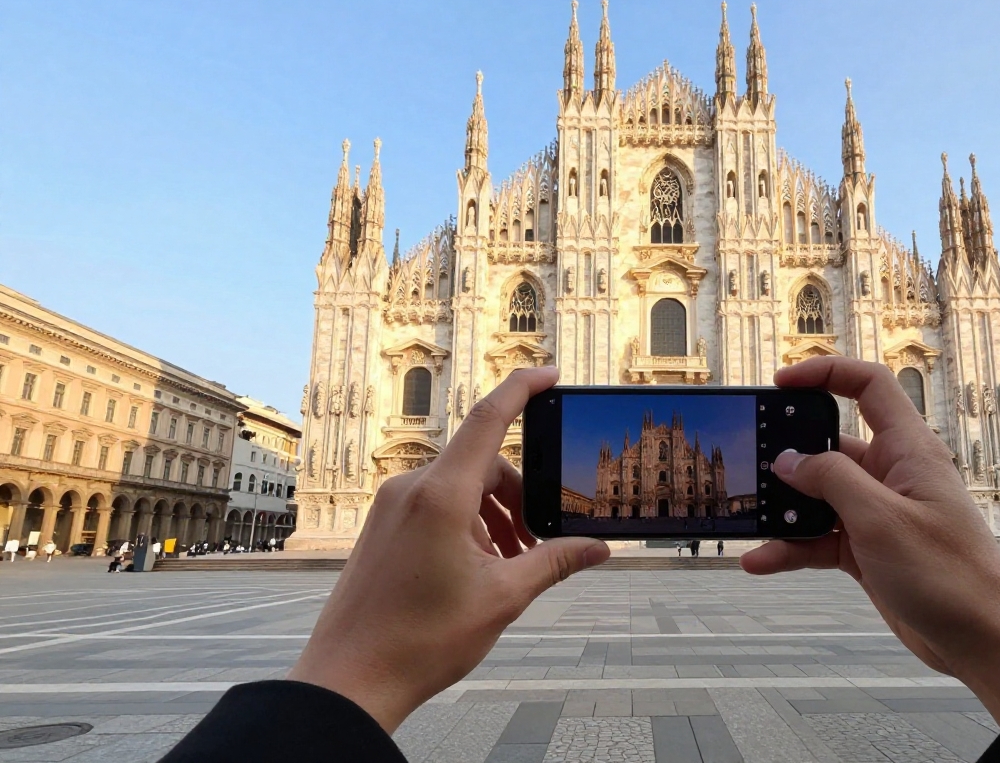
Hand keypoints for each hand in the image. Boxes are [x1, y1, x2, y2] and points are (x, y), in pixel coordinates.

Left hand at [288, 367, 609, 731]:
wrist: (349, 679)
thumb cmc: (418, 641)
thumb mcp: (502, 598)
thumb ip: (554, 562)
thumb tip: (597, 548)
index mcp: (441, 496)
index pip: (489, 420)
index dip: (522, 389)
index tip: (549, 374)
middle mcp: (411, 489)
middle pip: (483, 465)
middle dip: (518, 498)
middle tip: (539, 545)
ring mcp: (391, 506)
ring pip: (460, 488)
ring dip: (493, 516)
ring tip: (509, 566)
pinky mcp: (382, 525)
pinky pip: (435, 505)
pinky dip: (466, 524)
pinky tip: (477, 569)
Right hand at [741, 357, 999, 727]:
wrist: (981, 639)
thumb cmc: (950, 575)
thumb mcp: (881, 520)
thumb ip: (832, 481)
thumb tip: (789, 460)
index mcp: (909, 450)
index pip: (869, 388)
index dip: (827, 373)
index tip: (782, 382)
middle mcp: (894, 475)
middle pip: (832, 445)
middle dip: (791, 453)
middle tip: (752, 460)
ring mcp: (880, 513)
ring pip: (820, 496)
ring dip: (785, 508)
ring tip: (750, 519)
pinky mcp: (869, 549)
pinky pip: (820, 537)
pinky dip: (791, 547)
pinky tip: (760, 560)